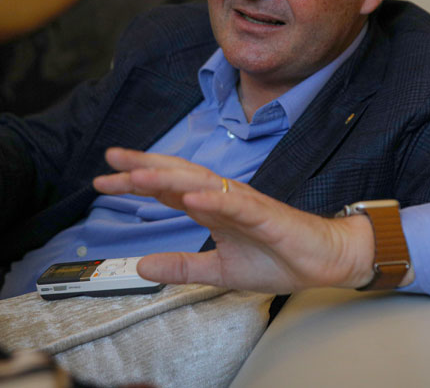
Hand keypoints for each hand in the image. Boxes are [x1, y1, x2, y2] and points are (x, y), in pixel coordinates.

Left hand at [94, 148, 377, 292]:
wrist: (325, 260)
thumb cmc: (279, 257)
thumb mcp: (219, 270)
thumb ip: (182, 266)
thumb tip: (141, 266)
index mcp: (213, 207)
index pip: (168, 189)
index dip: (136, 182)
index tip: (105, 180)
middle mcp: (224, 198)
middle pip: (178, 175)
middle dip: (144, 166)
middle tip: (111, 160)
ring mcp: (245, 203)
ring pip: (202, 184)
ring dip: (169, 178)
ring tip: (138, 176)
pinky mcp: (266, 214)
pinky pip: (236, 205)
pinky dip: (213, 200)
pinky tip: (191, 199)